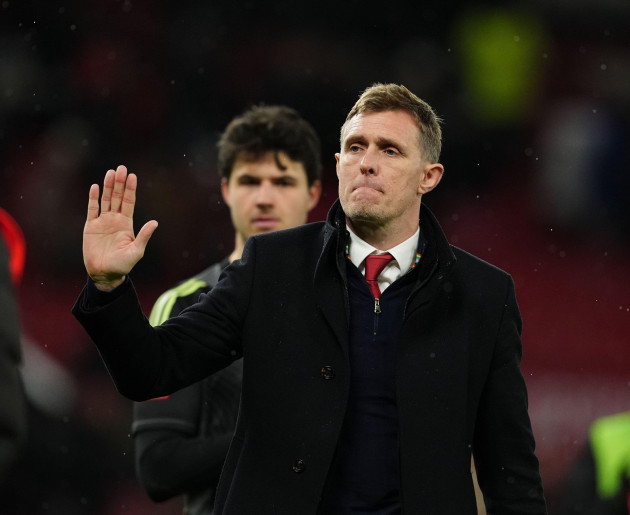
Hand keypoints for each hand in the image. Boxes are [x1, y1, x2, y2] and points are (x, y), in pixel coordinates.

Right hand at [83, 165, 157, 290]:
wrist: (105, 273)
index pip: (129, 202)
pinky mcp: (91, 227)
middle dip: (119, 183)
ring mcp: (102, 222)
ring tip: (110, 172)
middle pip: (117, 197)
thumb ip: (144, 236)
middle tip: (121, 168)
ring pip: (105, 200)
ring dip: (108, 186)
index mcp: (127, 223)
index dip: (130, 189)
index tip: (132, 176)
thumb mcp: (136, 250)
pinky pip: (92, 209)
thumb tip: (155, 222)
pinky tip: (96, 187)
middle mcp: (115, 219)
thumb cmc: (123, 264)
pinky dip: (94, 198)